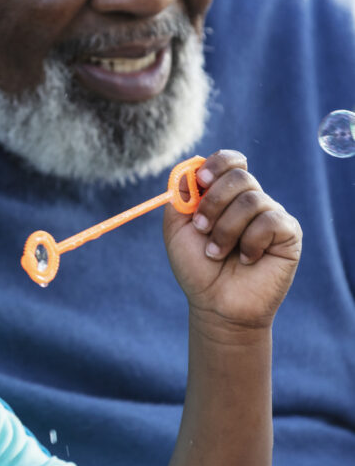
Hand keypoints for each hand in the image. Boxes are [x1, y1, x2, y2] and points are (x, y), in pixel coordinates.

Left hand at [163, 149, 301, 329]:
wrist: (215, 304)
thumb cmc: (196, 266)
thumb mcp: (177, 228)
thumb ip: (180, 196)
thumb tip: (190, 169)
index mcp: (224, 194)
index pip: (230, 161)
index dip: (217, 164)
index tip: (202, 181)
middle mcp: (249, 199)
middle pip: (240, 175)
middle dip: (214, 202)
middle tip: (201, 228)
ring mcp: (271, 215)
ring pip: (252, 199)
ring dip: (226, 229)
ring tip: (217, 253)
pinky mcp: (289, 234)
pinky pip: (270, 221)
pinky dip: (250, 242)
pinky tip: (245, 259)